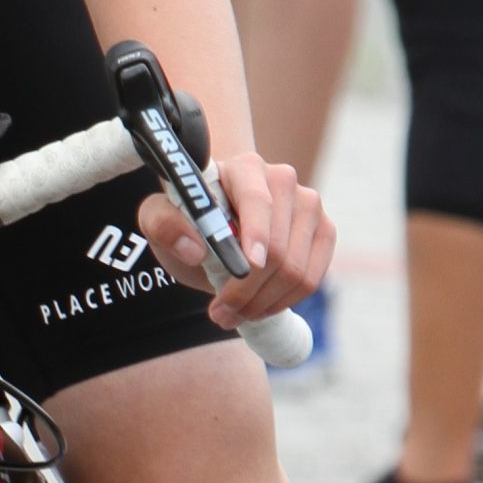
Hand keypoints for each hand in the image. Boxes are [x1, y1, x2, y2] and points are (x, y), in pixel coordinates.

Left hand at [138, 154, 334, 330]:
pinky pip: (312, 278)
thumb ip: (162, 224)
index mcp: (244, 168)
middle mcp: (283, 179)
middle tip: (220, 314)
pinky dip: (284, 302)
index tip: (248, 265)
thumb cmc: (188, 219)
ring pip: (296, 268)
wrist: (216, 227)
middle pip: (277, 247)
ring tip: (234, 314)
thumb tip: (195, 248)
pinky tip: (259, 308)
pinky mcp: (324, 231)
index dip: (256, 234)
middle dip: (247, 289)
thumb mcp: (159, 219)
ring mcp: (309, 204)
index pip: (257, 201)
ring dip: (262, 302)